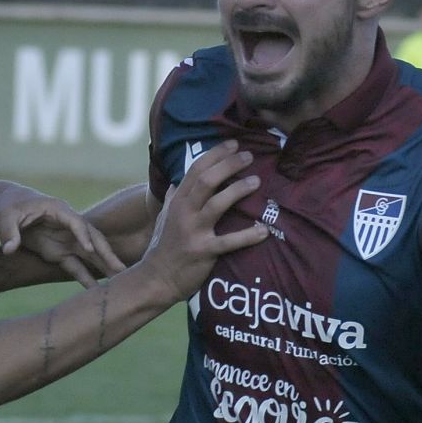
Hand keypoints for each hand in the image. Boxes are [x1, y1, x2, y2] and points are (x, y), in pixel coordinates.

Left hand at [0, 187, 125, 286]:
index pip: (76, 222)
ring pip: (91, 255)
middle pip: (92, 239)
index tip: (89, 248)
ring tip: (120, 281)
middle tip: (121, 268)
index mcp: (59, 210)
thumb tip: (9, 250)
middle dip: (107, 254)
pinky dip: (87, 278)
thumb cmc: (10, 207)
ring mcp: (67, 240)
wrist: (11, 207)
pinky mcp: (61, 253)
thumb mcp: (5, 216)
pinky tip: (99, 291)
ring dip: (105, 267)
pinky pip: (77, 267)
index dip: (82, 235)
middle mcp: (69, 226)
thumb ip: (9, 233)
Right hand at [138, 141, 267, 303]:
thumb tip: (176, 182)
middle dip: (229, 165)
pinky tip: (264, 230)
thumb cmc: (164, 247)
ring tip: (256, 181)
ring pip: (217, 204)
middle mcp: (184, 212)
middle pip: (207, 180)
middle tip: (249, 157)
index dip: (215, 154)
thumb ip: (172, 198)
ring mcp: (193, 231)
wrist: (157, 279)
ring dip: (238, 190)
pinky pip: (229, 242)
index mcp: (178, 201)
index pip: (196, 169)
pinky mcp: (204, 252)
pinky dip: (248, 235)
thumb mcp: (165, 218)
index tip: (234, 144)